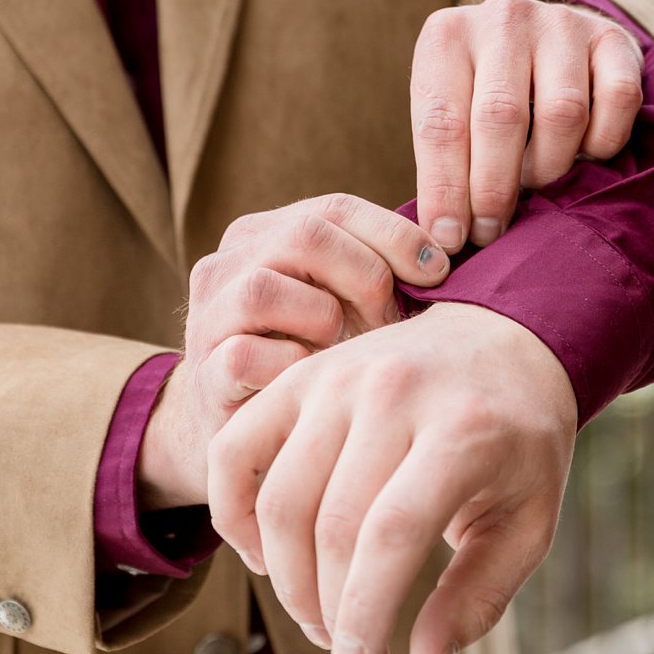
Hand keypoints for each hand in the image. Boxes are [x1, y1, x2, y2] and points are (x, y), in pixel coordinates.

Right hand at [139, 196, 451, 511]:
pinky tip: (319, 388)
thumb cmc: (313, 371)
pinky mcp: (204, 373)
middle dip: (364, 277)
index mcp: (267, 234)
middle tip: (392, 325)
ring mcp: (209, 316)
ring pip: (265, 289)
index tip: (441, 272)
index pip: (335, 209)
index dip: (394, 234)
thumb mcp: (348, 314)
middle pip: (305, 235)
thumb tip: (450, 259)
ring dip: (322, 323)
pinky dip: (291, 371)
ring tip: (346, 355)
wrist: (245, 444)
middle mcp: (230, 263)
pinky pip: (246, 357)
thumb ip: (380, 279)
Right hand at [206, 301, 576, 653]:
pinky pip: (234, 452)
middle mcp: (393, 393)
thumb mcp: (528, 524)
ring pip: (279, 501)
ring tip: (319, 618)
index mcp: (462, 430)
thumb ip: (477, 600)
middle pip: (331, 527)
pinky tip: (265, 561)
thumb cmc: (520, 447)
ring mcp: (338, 378)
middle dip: (330, 611)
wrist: (505, 341)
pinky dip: (234, 516)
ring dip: (287, 581)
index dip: (365, 613)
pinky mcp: (299, 378)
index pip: (391, 535)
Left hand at [411, 0, 642, 254]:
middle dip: (495, 188)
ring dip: (550, 165)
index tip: (450, 239)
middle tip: (492, 230)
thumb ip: (443, 168)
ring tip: (538, 181)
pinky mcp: (612, 38)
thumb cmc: (484, 96)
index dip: (446, 189)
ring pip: (564, 114)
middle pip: (501, 116)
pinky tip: (584, 151)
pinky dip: (602, 143)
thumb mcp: (451, 119)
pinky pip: (618, 101)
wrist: (545, 43)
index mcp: (447, 38)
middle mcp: (503, 18)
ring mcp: (561, 23)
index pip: (442, 122)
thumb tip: (443, 240)